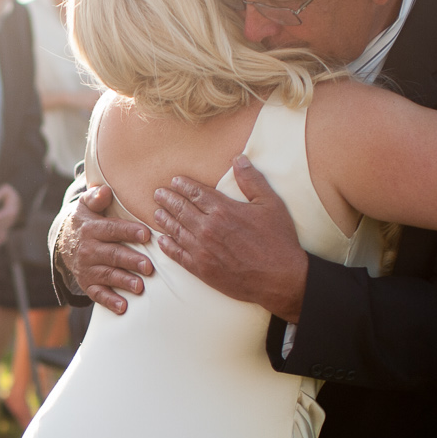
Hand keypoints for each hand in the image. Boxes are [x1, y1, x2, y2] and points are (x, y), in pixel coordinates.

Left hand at [0, 182, 20, 247]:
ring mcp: (8, 225)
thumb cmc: (9, 194)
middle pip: (1, 226)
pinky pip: (3, 238)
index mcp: (11, 210)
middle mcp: (10, 220)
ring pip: (1, 233)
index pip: (3, 216)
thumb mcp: (5, 190)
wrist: (16, 200)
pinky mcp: (5, 229)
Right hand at [58, 183, 153, 313]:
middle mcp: (88, 250)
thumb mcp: (86, 206)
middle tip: (148, 266)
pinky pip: (98, 294)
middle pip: (112, 255)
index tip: (145, 234)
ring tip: (139, 287)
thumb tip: (104, 190)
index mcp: (91, 229)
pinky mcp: (88, 283)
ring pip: (107, 275)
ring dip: (124, 281)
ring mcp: (88, 268)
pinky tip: (123, 306)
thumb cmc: (86, 221)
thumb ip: (96, 197)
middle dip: (131, 261)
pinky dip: (110, 301)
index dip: (129, 231)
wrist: (64, 242)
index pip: (112, 230)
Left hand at [152, 157, 307, 319]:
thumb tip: (239, 159)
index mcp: (223, 210)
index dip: (183, 186)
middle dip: (168, 199)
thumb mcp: (270, 204)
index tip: (174, 181)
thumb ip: (252, 180)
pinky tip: (162, 241)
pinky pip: (178, 255)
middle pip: (181, 209)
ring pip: (176, 230)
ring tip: (156, 212)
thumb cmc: (278, 240)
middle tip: (158, 194)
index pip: (196, 193)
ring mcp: (202, 250)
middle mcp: (208, 228)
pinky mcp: (201, 269)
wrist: (280, 279)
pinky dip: (167, 247)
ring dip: (164, 220)